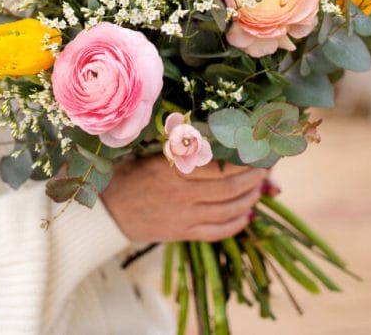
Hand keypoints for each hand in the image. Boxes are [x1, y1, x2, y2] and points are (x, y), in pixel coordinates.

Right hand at [100, 155, 268, 242]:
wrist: (106, 211)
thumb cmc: (129, 173)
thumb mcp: (151, 152)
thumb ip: (182, 147)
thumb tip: (217, 136)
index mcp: (171, 168)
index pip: (218, 165)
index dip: (243, 160)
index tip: (256, 152)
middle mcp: (180, 193)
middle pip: (229, 188)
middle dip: (253, 179)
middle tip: (264, 169)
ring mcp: (182, 216)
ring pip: (228, 210)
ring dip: (250, 199)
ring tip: (259, 189)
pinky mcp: (182, 233)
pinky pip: (217, 231)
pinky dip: (237, 224)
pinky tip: (247, 214)